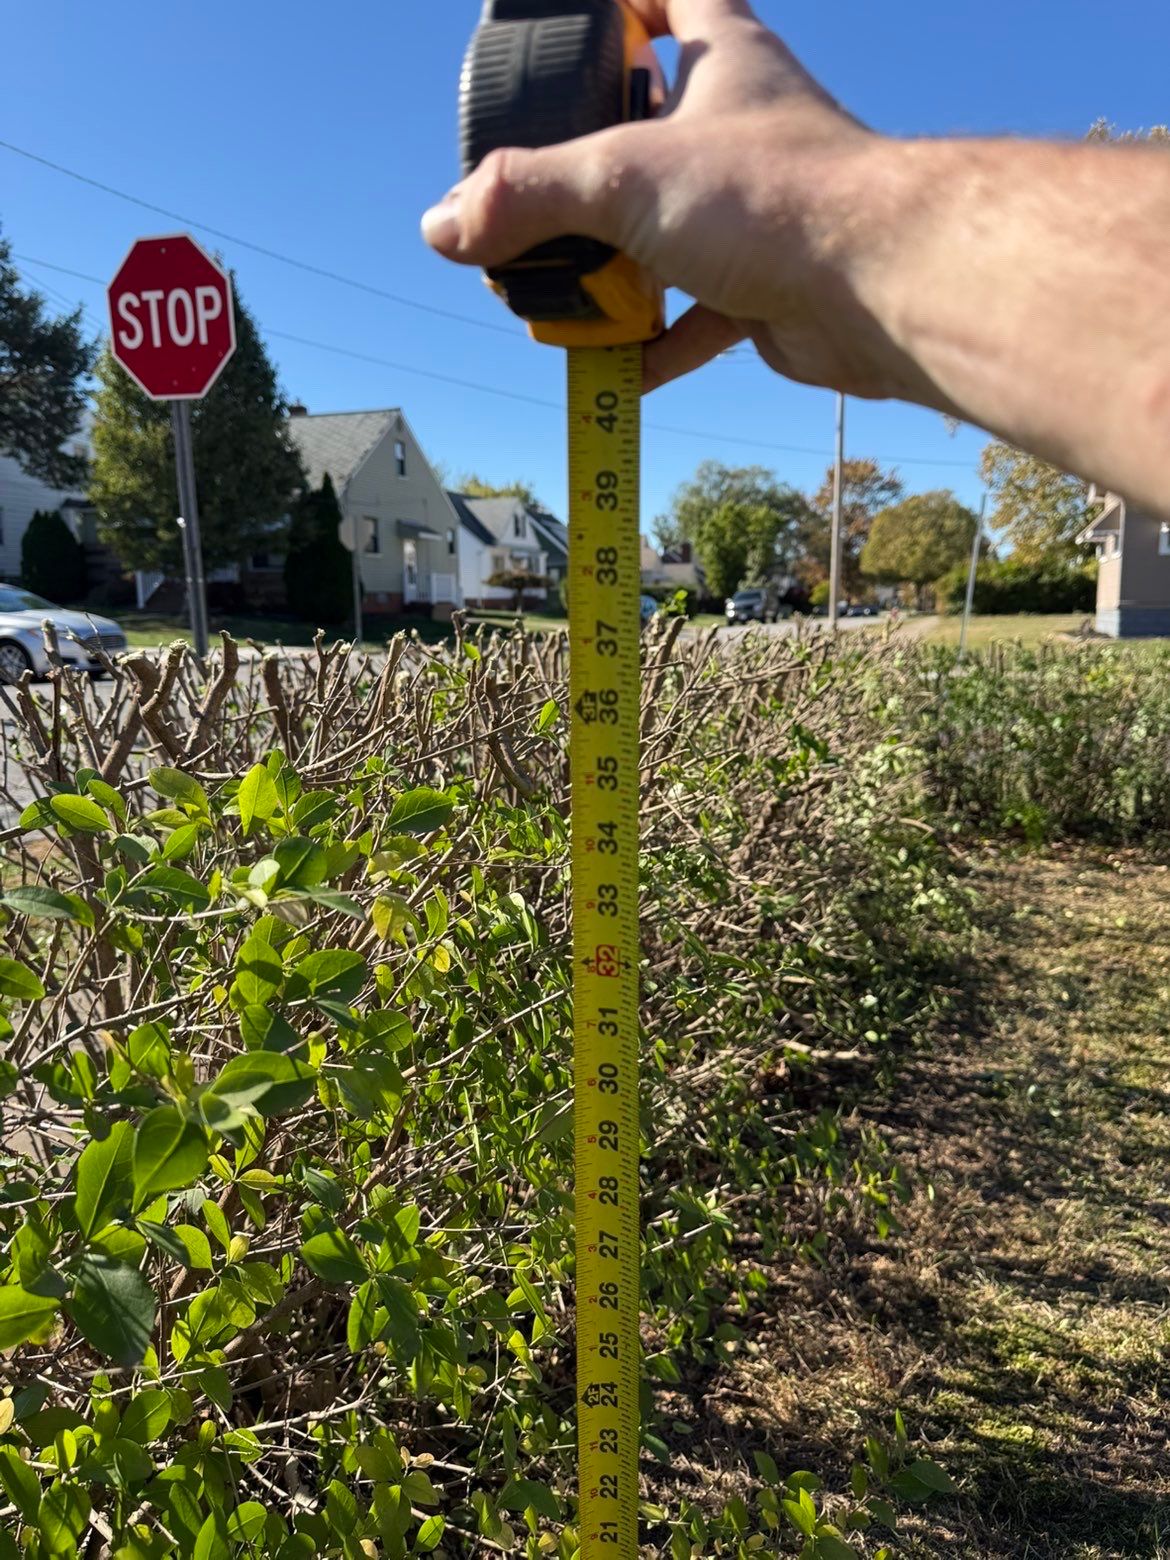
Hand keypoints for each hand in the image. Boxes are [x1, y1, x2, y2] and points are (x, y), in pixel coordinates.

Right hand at [421, 0, 901, 398]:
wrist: (878, 288)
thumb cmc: (777, 196)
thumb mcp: (623, 177)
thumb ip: (526, 196)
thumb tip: (444, 226)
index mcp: (723, 56)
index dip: (618, 2)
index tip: (568, 28)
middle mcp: (744, 125)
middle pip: (656, 122)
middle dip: (592, 160)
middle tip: (533, 189)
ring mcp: (758, 209)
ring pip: (671, 227)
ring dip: (615, 262)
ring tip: (557, 290)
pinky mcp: (768, 284)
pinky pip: (699, 314)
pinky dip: (657, 343)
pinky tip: (616, 367)